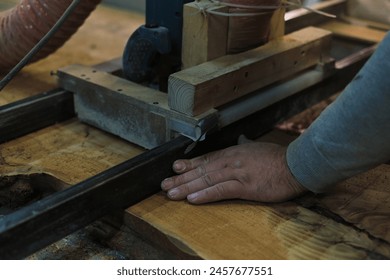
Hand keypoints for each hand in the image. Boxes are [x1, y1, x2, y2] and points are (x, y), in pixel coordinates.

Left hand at [161, 142, 306, 203]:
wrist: (296, 164)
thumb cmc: (278, 158)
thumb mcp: (258, 147)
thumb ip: (246, 144)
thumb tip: (241, 138)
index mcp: (233, 153)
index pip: (206, 159)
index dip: (189, 164)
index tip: (175, 168)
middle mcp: (231, 161)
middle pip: (202, 170)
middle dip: (182, 178)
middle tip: (165, 184)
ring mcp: (237, 173)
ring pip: (207, 180)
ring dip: (187, 187)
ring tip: (171, 193)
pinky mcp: (245, 186)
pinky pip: (221, 190)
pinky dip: (206, 194)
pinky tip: (193, 199)